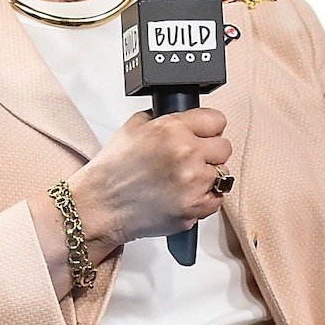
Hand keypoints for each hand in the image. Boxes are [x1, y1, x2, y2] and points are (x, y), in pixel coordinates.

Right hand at [68, 108, 231, 249]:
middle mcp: (185, 153)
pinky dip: (205, 198)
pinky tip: (184, 195)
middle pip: (224, 147)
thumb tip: (184, 116)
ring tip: (182, 180)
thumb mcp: (132, 128)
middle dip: (209, 153)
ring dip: (206, 176)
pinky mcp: (194, 208)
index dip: (208, 129)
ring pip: (222, 174)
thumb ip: (163, 118)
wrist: (99, 205)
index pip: (217, 120)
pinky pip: (217, 199)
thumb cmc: (112, 170)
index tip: (203, 135)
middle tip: (190, 160)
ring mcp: (192, 182)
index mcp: (172, 129)